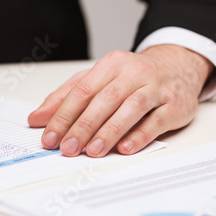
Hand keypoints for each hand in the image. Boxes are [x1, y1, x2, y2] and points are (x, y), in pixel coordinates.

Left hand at [28, 45, 213, 156]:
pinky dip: (139, 135)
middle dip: (83, 127)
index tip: (50, 137)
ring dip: (109, 132)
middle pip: (103, 100)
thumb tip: (37, 118)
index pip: (81, 91)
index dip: (63, 116)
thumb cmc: (132, 77)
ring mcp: (156, 88)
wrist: (178, 66)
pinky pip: (156, 121)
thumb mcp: (97, 79)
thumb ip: (66, 97)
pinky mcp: (174, 105)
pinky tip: (124, 148)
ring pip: (130, 109)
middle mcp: (133, 73)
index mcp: (110, 65)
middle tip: (68, 148)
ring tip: (92, 151)